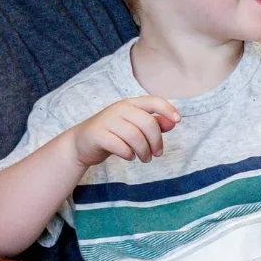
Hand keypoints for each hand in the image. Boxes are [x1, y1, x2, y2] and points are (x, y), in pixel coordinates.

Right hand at [65, 97, 179, 166]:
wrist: (82, 143)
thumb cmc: (113, 134)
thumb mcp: (134, 127)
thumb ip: (153, 123)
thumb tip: (173, 122)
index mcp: (130, 104)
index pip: (153, 101)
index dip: (168, 109)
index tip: (178, 121)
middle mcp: (119, 109)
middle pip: (147, 122)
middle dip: (156, 141)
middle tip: (157, 154)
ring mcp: (107, 120)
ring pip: (134, 136)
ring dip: (144, 151)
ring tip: (145, 159)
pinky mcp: (97, 134)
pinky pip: (119, 145)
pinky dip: (128, 154)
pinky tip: (130, 157)